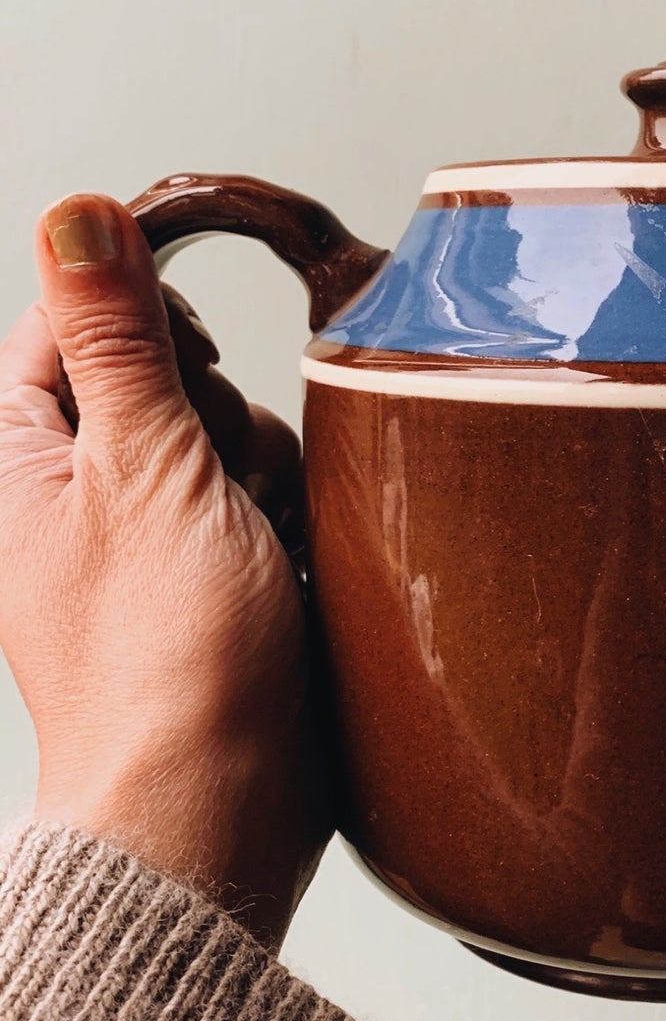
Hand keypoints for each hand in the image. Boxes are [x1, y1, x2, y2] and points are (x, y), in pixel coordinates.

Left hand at [0, 193, 329, 947]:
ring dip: (261, 479)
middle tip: (218, 483)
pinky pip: (253, 516)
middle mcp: (67, 500)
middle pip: (161, 385)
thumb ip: (116, 335)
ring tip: (258, 544)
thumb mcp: (144, 463)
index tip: (192, 366)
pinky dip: (280, 531)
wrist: (212, 806)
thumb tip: (78, 214)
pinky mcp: (201, 592)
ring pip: (221, 448)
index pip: (68, 326)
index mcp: (17, 460)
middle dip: (217, 418)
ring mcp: (136, 551)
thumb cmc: (164, 656)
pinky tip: (283, 574)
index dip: (143, 327)